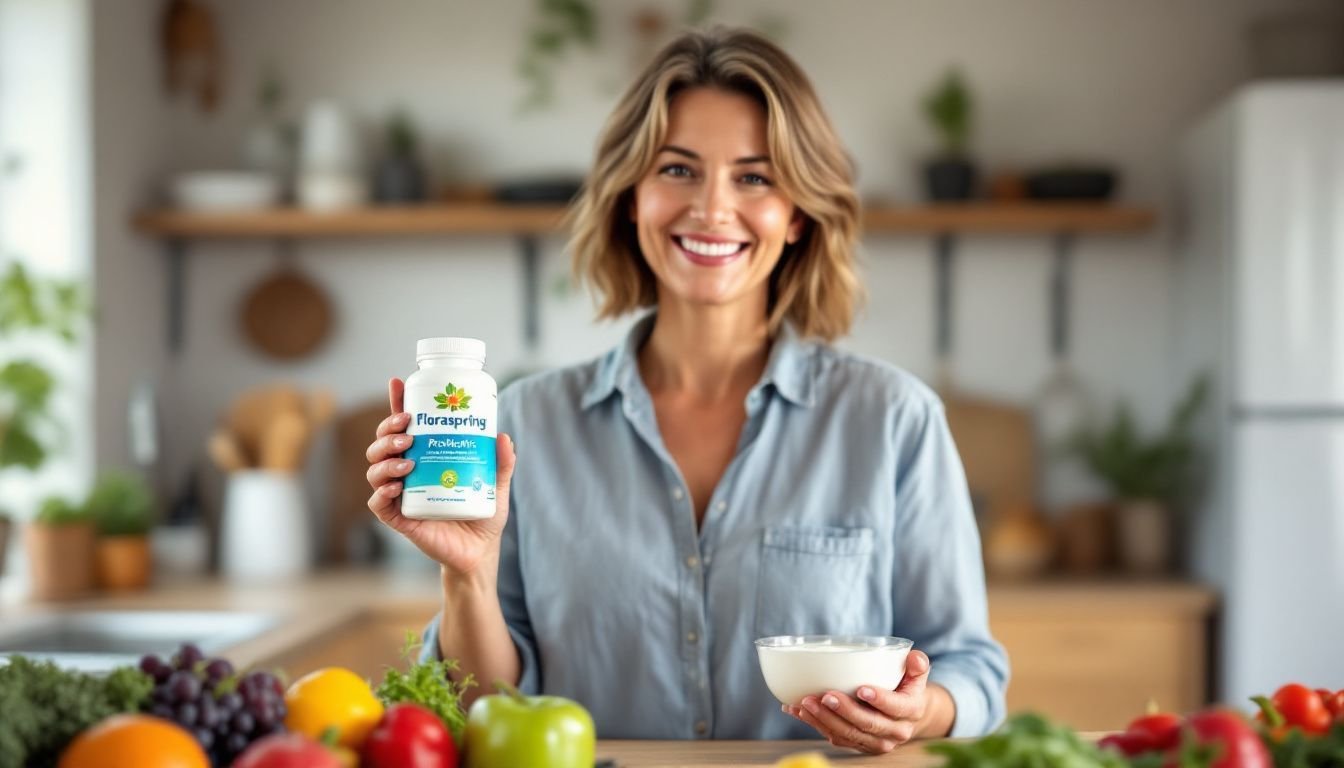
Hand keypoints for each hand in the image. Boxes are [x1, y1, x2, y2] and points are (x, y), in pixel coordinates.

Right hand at [366, 377, 515, 577]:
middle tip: (408, 430)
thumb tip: (503, 438)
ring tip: (407, 458)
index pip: (405, 426)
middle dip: (388, 431)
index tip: (398, 383)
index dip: (397, 403)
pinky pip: (378, 504)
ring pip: (375, 470)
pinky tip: (395, 488)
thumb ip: (501, 463)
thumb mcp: (495, 484)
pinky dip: (381, 493)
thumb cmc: (483, 512)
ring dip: (384, 459)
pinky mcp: (399, 519)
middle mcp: (407, 472)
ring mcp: (400, 495)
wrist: (480, 551)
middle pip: (382, 444)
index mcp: (425, 457)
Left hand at [782, 650, 936, 753]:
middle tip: (825, 696)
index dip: (880, 700)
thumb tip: (913, 657)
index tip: (862, 689)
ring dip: (824, 720)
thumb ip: (917, 664)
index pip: (895, 708)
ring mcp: (875, 741)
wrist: (909, 715)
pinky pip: (835, 737)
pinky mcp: (858, 745)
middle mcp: (894, 731)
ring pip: (848, 734)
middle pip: (867, 724)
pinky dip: (815, 724)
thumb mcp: (917, 674)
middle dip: (844, 711)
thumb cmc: (908, 688)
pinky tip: (799, 710)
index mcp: (910, 711)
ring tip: (806, 703)